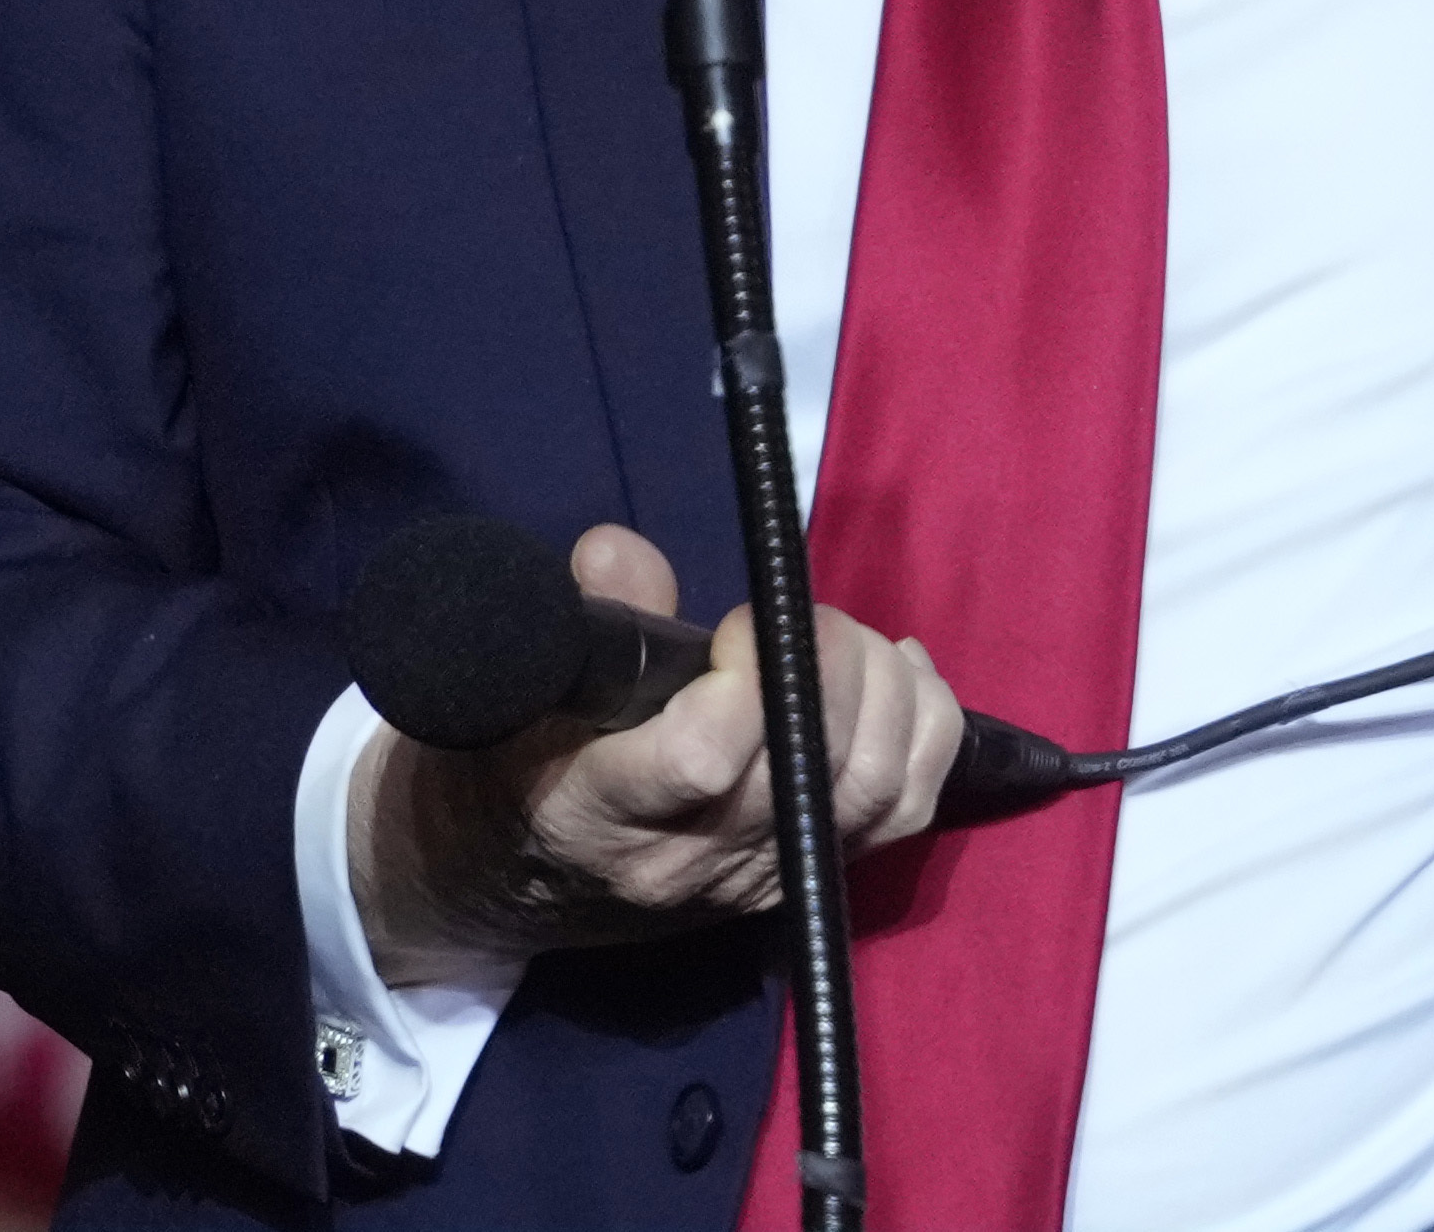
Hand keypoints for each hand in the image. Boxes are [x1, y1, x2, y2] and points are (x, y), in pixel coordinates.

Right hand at [346, 525, 963, 987]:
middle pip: (807, 769)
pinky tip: (904, 673)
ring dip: (888, 695)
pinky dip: (926, 735)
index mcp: (594, 811)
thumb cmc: (510, 760)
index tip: (734, 622)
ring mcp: (756, 881)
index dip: (748, 681)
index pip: (702, 761)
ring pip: (871, 792)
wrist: (507, 879)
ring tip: (854, 641)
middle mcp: (687, 862)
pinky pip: (901, 814)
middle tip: (804, 612)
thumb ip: (583, 614)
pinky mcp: (804, 878)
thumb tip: (619, 550)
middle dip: (834, 666)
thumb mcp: (515, 682)